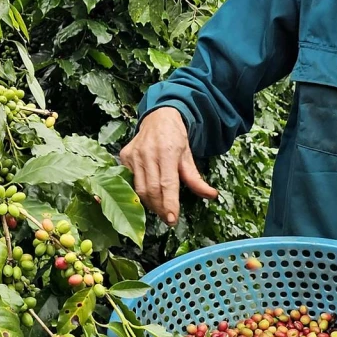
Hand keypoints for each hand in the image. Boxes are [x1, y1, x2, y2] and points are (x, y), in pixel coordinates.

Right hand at [117, 106, 216, 224]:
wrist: (158, 117)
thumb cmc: (175, 137)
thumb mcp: (188, 156)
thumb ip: (196, 178)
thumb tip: (211, 196)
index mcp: (167, 151)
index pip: (167, 184)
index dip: (169, 203)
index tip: (173, 219)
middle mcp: (148, 153)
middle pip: (152, 190)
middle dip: (160, 208)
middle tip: (169, 218)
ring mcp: (133, 155)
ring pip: (139, 189)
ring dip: (150, 204)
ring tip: (160, 210)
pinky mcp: (124, 157)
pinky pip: (130, 181)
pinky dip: (139, 193)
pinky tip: (149, 197)